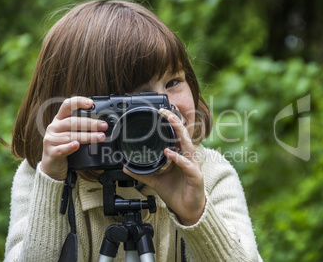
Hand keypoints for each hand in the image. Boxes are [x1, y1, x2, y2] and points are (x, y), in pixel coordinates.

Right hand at [40, 97, 107, 179]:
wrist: (53, 166)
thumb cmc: (65, 146)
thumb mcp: (72, 133)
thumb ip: (82, 127)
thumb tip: (102, 124)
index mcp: (59, 119)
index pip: (67, 105)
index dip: (78, 102)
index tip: (90, 103)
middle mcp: (54, 127)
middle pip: (72, 122)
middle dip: (90, 123)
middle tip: (103, 126)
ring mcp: (51, 140)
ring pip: (70, 136)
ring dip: (87, 136)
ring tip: (100, 137)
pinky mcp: (51, 153)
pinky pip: (61, 149)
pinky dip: (70, 147)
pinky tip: (77, 145)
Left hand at [123, 108, 205, 225]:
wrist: (187, 209)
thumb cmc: (176, 192)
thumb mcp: (156, 181)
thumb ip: (144, 173)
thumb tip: (127, 167)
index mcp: (180, 156)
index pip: (176, 136)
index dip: (170, 124)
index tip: (160, 113)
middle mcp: (187, 158)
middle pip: (183, 136)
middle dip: (175, 122)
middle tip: (165, 112)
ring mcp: (193, 166)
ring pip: (187, 145)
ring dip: (179, 133)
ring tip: (170, 123)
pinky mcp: (196, 176)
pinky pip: (187, 165)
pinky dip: (178, 158)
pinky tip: (170, 153)